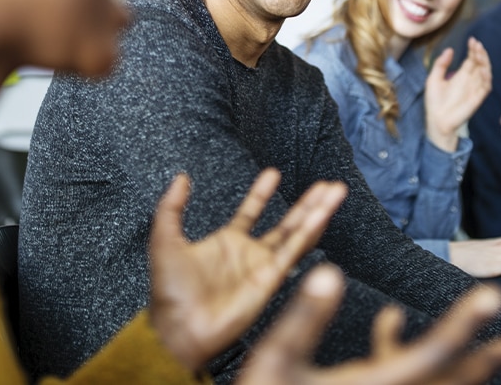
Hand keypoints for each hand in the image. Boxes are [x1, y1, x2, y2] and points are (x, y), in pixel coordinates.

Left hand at [148, 169, 347, 371]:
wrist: (179, 327)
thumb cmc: (170, 293)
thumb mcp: (164, 239)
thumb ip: (172, 207)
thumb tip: (180, 178)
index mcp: (227, 243)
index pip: (251, 212)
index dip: (261, 193)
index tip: (273, 173)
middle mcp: (250, 254)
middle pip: (286, 223)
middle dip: (307, 203)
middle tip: (326, 186)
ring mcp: (263, 267)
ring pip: (298, 235)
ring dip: (317, 212)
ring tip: (335, 191)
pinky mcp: (271, 280)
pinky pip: (294, 251)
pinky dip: (310, 231)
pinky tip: (322, 214)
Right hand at [239, 266, 500, 384]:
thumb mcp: (273, 361)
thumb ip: (303, 319)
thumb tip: (329, 272)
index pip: (430, 354)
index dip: (464, 324)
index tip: (492, 296)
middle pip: (448, 384)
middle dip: (486, 363)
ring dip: (466, 374)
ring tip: (492, 355)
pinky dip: (427, 373)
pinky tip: (410, 341)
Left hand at [425, 38, 492, 151]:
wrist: (436, 120)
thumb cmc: (434, 102)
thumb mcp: (433, 79)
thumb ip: (441, 64)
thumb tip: (449, 49)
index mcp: (461, 75)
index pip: (471, 59)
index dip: (473, 49)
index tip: (472, 40)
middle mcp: (470, 81)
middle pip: (480, 63)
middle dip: (480, 53)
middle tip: (477, 44)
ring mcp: (475, 89)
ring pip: (485, 72)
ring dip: (485, 62)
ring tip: (480, 53)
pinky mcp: (477, 99)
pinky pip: (486, 87)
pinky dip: (486, 78)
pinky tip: (482, 69)